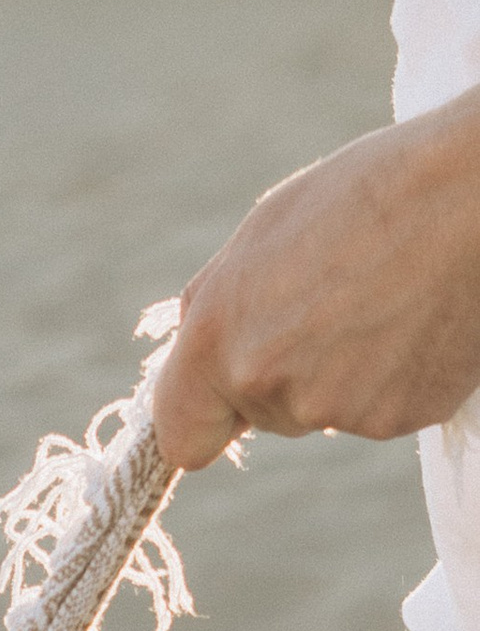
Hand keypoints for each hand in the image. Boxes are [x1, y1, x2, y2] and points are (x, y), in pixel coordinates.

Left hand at [151, 90, 479, 469]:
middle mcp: (270, 387)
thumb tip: (194, 354)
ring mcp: (339, 411)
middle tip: (335, 300)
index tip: (218, 406)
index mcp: (219, 340)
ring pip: (323, 410)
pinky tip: (416, 317)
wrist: (473, 193)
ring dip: (342, 371)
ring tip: (383, 298)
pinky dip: (394, 375)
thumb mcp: (264, 232)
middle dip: (285, 370)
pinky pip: (380, 408)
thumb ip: (219, 306)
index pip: (180, 437)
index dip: (202, 419)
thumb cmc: (369, 192)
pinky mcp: (401, 418)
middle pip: (263, 415)